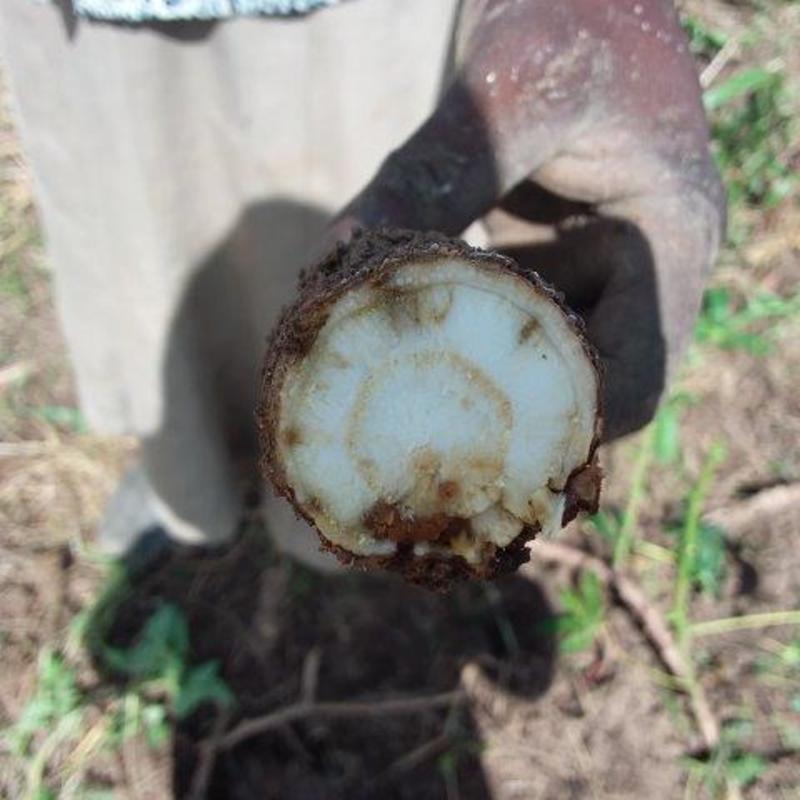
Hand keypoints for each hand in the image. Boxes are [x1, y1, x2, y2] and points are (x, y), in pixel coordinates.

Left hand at [326, 0, 724, 439]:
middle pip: (587, 392)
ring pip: (540, 362)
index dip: (567, 427)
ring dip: (473, 381)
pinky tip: (393, 333)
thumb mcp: (513, 81)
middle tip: (420, 444)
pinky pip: (503, 320)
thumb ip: (435, 172)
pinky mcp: (546, 262)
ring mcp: (591, 271)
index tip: (477, 444)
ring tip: (394, 394)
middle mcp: (639, 273)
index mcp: (670, 246)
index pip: (637, 379)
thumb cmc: (571, 12)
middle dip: (512, 422)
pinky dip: (454, 335)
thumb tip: (339, 259)